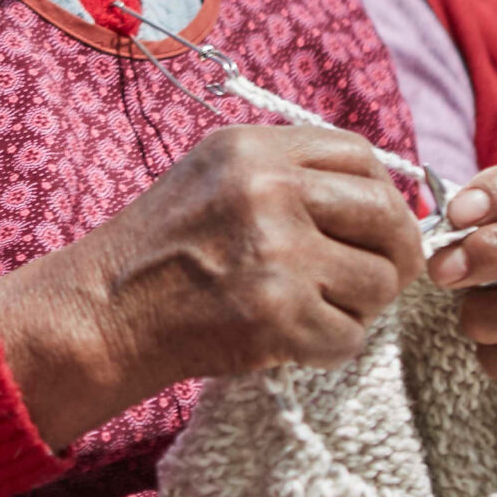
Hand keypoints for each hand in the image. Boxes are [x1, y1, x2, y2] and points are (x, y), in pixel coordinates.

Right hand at [0, 125, 423, 446]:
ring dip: (359, 305)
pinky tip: (293, 340)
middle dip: (395, 253)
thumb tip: (383, 197)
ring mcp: (276, 253)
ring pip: (378, 282)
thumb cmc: (162, 247)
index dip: (385, 195)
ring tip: (317, 309)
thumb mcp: (216, 175)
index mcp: (256, 149)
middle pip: (386, 215)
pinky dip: (328, 348)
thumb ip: (290, 172)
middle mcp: (269, 191)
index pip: (362, 158)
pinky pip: (349, 337)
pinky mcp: (276, 316)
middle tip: (378, 278)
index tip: (379, 225)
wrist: (102, 311)